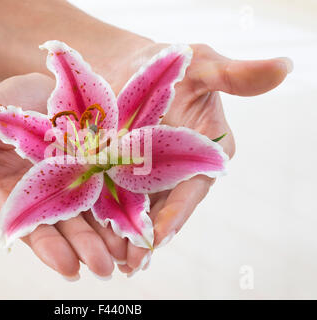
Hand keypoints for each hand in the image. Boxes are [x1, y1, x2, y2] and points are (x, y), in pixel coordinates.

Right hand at [0, 73, 119, 279]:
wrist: (37, 92)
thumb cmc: (4, 106)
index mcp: (10, 192)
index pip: (26, 224)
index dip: (47, 246)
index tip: (68, 267)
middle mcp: (42, 196)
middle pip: (63, 226)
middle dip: (83, 248)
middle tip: (104, 269)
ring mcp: (71, 185)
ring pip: (89, 216)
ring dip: (107, 238)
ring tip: (128, 257)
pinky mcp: (94, 172)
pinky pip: (109, 193)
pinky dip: (121, 210)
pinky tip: (137, 227)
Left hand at [89, 43, 291, 274]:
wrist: (132, 65)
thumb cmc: (174, 62)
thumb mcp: (203, 65)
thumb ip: (236, 75)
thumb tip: (284, 66)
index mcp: (207, 152)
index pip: (193, 187)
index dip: (178, 211)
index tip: (160, 235)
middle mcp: (182, 170)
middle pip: (166, 207)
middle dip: (150, 236)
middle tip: (131, 264)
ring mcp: (152, 174)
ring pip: (141, 209)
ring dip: (128, 235)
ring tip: (111, 260)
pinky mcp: (126, 172)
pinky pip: (117, 196)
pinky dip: (108, 215)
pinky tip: (95, 236)